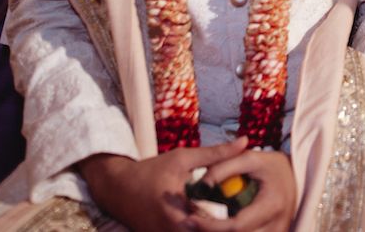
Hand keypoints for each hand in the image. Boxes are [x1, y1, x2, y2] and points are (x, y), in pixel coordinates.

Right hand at [79, 138, 249, 231]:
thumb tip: (246, 142)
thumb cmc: (151, 170)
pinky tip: (212, 218)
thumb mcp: (183, 158)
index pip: (214, 225)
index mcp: (178, 214)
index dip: (233, 220)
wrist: (116, 188)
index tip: (248, 209)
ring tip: (230, 217)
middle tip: (243, 216)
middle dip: (224, 227)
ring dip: (213, 228)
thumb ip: (216, 153)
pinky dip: (201, 228)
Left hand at [189, 146, 294, 231]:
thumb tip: (200, 185)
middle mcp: (277, 225)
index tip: (190, 218)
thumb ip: (223, 167)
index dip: (210, 226)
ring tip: (203, 222)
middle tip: (190, 222)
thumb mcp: (250, 158)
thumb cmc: (272, 165)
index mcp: (272, 205)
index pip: (236, 226)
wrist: (296, 175)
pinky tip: (218, 225)